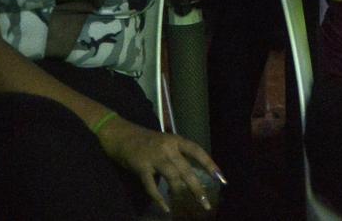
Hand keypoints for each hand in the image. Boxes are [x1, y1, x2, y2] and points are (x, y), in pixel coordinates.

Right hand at [97, 116, 221, 213]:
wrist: (120, 134)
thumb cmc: (144, 140)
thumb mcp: (164, 143)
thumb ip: (176, 157)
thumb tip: (188, 177)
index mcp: (176, 140)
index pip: (197, 151)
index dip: (210, 165)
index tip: (221, 178)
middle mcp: (168, 147)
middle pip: (187, 169)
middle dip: (197, 188)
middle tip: (205, 203)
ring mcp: (154, 157)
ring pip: (173, 177)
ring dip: (180, 192)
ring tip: (186, 204)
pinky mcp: (141, 167)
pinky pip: (152, 186)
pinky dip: (159, 198)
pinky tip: (165, 208)